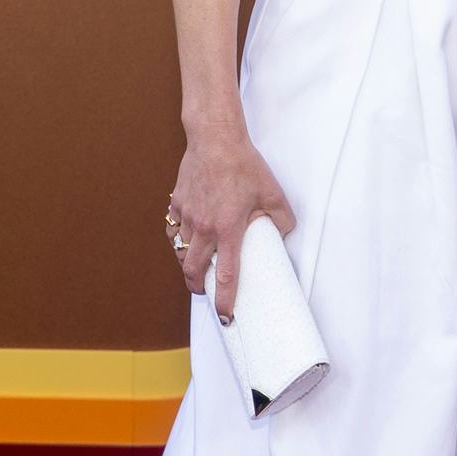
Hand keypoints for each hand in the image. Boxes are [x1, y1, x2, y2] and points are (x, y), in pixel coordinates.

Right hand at [167, 131, 294, 320]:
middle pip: (192, 270)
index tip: (226, 316)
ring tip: (195, 266)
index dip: (225, 300)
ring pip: (180, 250)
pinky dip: (179, 237)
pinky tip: (187, 236)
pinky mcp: (177, 202)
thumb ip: (282, 219)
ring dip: (186, 263)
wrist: (215, 138)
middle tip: (203, 291)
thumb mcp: (273, 193)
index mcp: (228, 229)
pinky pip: (174, 228)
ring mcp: (187, 215)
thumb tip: (282, 234)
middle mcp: (204, 227)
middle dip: (196, 287)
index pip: (224, 275)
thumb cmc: (244, 164)